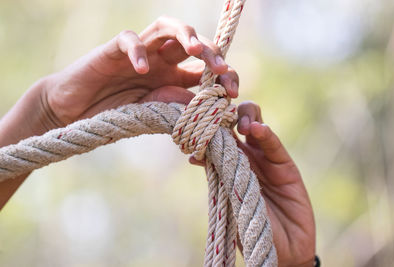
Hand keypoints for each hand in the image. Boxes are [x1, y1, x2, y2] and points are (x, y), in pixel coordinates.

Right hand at [42, 16, 238, 126]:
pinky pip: (129, 40)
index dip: (223, 74)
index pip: (203, 67)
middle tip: (223, 69)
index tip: (234, 92)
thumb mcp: (153, 111)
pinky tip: (143, 69)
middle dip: (211, 52)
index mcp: (172, 75)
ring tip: (196, 52)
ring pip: (166, 27)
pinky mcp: (113, 50)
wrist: (76, 112)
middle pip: (191, 42)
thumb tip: (212, 104)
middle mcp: (160, 59)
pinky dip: (137, 51)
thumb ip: (178, 105)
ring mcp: (139, 51)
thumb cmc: (116, 112)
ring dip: (185, 35)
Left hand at [190, 102, 315, 266]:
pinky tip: (256, 129)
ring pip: (254, 123)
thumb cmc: (248, 228)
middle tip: (220, 120)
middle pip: (234, 122)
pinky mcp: (284, 164)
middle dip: (226, 114)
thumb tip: (193, 156)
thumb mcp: (228, 200)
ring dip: (245, 117)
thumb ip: (217, 176)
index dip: (209, 122)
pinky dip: (265, 133)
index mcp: (226, 164)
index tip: (199, 118)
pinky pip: (273, 144)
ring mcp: (264, 158)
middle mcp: (244, 156)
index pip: (217, 135)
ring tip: (240, 126)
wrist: (280, 250)